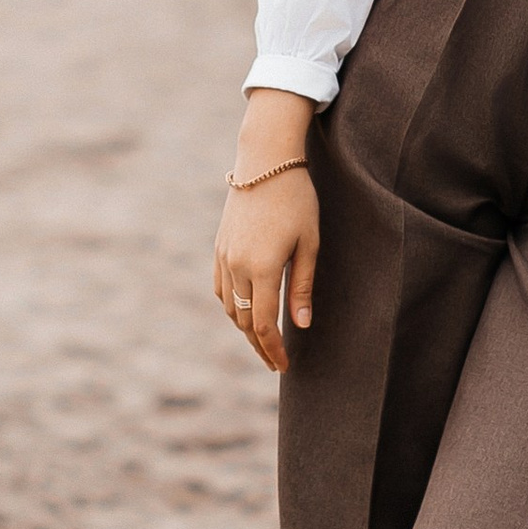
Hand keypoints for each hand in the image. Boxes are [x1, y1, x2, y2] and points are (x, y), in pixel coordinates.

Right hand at [213, 90, 318, 371]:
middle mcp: (237, 267)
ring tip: (264, 341)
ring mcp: (224, 257)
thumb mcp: (309, 243)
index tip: (284, 366)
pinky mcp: (218, 247)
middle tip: (276, 362)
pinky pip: (220, 289)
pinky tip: (245, 312)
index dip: (274, 350)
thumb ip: (303, 286)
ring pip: (229, 308)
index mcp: (263, 268)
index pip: (265, 325)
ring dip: (245, 329)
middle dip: (260, 346)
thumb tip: (301, 325)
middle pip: (244, 322)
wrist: (264, 162)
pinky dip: (231, 307)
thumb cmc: (296, 200)